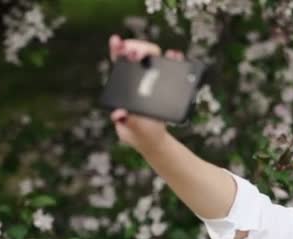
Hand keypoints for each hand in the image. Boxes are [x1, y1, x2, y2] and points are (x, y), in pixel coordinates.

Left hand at [108, 34, 184, 153]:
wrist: (156, 142)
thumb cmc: (139, 134)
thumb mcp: (131, 130)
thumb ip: (126, 123)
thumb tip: (119, 114)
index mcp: (123, 87)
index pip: (118, 63)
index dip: (117, 50)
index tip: (117, 42)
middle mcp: (138, 79)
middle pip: (136, 55)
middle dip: (136, 49)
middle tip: (136, 55)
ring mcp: (153, 79)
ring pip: (153, 57)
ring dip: (154, 51)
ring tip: (159, 54)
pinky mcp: (167, 83)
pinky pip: (171, 67)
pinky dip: (174, 59)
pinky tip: (176, 55)